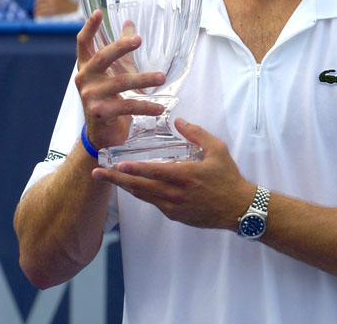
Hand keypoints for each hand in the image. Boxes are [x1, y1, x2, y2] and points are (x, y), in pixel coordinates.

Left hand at [34, 0, 78, 16]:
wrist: (71, 7)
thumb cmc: (65, 0)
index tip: (35, 0)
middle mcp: (51, 3)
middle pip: (40, 4)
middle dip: (36, 5)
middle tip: (35, 5)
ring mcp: (52, 9)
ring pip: (41, 10)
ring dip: (37, 10)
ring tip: (35, 10)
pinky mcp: (53, 13)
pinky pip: (45, 14)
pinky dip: (40, 14)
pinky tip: (38, 14)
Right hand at [75, 10, 165, 151]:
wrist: (101, 133)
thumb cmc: (107, 97)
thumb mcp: (111, 73)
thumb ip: (119, 49)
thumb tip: (129, 23)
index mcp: (86, 66)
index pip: (83, 43)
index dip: (89, 28)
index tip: (98, 12)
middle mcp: (85, 78)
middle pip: (102, 57)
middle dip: (121, 47)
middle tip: (138, 39)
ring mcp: (91, 96)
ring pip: (121, 82)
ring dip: (144, 79)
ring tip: (161, 77)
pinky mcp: (101, 112)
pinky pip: (128, 106)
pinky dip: (146, 106)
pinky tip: (160, 107)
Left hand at [92, 118, 255, 230]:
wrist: (238, 208)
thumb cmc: (228, 177)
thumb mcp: (217, 149)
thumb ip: (196, 133)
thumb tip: (178, 121)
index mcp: (184, 175)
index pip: (152, 171)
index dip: (132, 168)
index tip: (115, 164)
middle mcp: (175, 194)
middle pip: (139, 186)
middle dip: (116, 179)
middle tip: (98, 173)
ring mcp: (173, 207)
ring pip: (143, 196)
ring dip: (125, 187)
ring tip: (109, 179)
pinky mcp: (175, 216)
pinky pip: (153, 203)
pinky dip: (141, 194)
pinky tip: (133, 187)